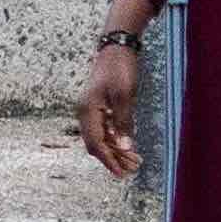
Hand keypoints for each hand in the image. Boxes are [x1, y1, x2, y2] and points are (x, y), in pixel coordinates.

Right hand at [75, 31, 143, 177]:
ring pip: (102, 138)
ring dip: (116, 151)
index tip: (121, 173)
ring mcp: (92, 111)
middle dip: (114, 158)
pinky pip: (106, 129)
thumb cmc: (120, 69)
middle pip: (97, 144)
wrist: (117, 48)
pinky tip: (128, 146)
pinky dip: (116, 140)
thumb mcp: (124, 95)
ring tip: (134, 161)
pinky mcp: (100, 108)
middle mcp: (86, 113)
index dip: (108, 160)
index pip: (95, 143)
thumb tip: (124, 146)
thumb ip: (124, 122)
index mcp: (87, 111)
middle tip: (132, 170)